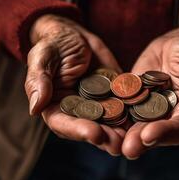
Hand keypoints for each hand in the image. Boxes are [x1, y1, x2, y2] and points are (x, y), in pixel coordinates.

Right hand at [25, 15, 124, 155]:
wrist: (75, 36)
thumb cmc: (54, 44)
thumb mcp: (43, 57)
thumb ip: (39, 81)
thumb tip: (34, 108)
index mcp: (56, 105)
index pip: (65, 123)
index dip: (79, 130)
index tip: (94, 134)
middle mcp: (78, 109)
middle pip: (90, 127)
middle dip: (105, 137)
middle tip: (119, 144)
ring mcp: (98, 103)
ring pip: (109, 121)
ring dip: (121, 130)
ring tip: (133, 137)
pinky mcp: (114, 94)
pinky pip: (124, 104)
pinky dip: (133, 111)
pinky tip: (144, 116)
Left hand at [122, 19, 178, 158]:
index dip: (168, 132)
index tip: (150, 134)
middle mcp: (173, 116)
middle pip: (158, 132)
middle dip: (142, 140)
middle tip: (127, 147)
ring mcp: (152, 109)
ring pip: (138, 125)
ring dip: (124, 134)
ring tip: (108, 140)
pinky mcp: (135, 99)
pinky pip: (124, 108)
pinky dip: (112, 115)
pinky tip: (99, 119)